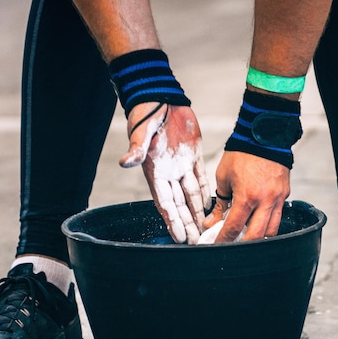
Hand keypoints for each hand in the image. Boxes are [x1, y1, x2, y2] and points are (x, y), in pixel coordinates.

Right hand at [120, 103, 210, 243]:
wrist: (160, 96)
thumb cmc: (146, 114)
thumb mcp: (141, 132)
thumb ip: (136, 149)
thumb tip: (125, 162)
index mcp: (155, 171)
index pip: (165, 203)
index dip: (172, 221)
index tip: (179, 238)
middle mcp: (168, 173)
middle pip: (180, 204)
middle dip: (188, 224)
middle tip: (196, 242)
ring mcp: (180, 165)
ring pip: (191, 195)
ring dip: (198, 212)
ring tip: (205, 230)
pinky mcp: (192, 155)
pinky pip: (200, 178)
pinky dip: (205, 193)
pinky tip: (212, 206)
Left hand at [202, 150, 289, 241]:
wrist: (264, 136)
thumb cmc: (242, 154)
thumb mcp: (223, 178)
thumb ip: (219, 203)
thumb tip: (211, 222)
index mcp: (247, 197)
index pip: (233, 228)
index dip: (223, 240)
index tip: (217, 245)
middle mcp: (265, 201)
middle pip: (256, 237)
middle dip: (242, 245)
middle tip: (231, 245)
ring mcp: (277, 199)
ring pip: (271, 230)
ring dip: (259, 237)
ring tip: (246, 236)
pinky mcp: (284, 194)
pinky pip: (278, 216)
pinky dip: (268, 224)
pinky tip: (258, 222)